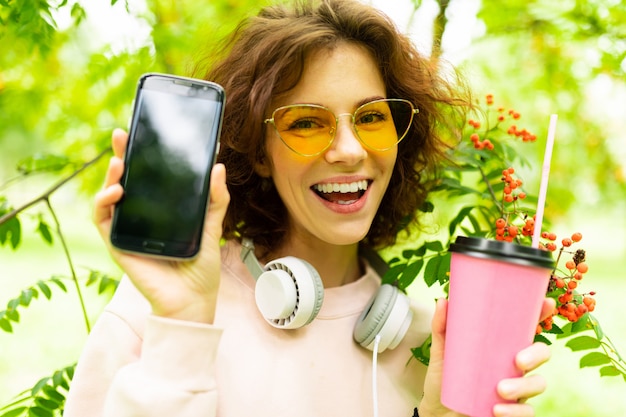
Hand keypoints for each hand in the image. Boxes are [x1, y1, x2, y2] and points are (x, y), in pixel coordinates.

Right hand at [93, 129, 229, 322]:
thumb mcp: (212, 227)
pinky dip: (104, 202)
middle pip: (126, 180)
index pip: (149, 177)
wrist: (193, 299)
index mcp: (162, 209)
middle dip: (121, 155)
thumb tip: (218, 167)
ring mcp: (128, 229)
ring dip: (110, 175)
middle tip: (123, 134)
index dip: (142, 155)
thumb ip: (216, 199)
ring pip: (109, 195)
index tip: (143, 132)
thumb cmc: (200, 266)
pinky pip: (102, 219)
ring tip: (121, 163)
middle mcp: (142, 216)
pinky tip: (117, 191)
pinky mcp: (118, 243)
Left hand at [419, 297, 555, 416]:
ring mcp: (516, 388)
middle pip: (541, 353)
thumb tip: (444, 302)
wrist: (437, 411)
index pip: (526, 328)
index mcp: (502, 347)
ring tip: (500, 389)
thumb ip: (442, 328)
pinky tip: (497, 409)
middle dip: (537, 354)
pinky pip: (526, 411)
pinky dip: (515, 411)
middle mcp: (514, 366)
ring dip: (523, 386)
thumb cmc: (445, 379)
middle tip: (518, 361)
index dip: (541, 314)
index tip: (546, 303)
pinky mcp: (511, 410)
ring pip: (538, 383)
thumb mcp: (442, 352)